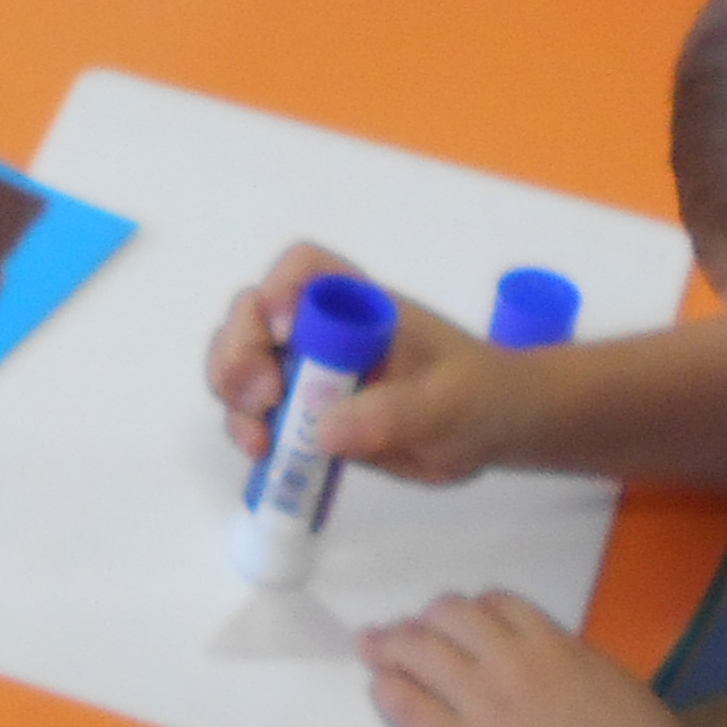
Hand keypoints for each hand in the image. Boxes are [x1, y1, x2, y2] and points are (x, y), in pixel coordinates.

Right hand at [205, 244, 534, 483]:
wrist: (493, 432)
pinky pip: (256, 415)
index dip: (281, 291)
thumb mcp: (449, 403)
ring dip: (234, 398)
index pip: (305, 270)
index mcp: (360, 304)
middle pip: (251, 317)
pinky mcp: (306, 414)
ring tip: (258, 441)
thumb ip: (393, 412)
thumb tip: (322, 430)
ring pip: (241, 366)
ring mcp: (309, 372)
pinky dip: (247, 432)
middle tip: (263, 400)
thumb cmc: (481, 396)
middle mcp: (323, 329)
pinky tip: (264, 456)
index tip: (286, 333)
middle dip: (239, 354)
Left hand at [358, 591, 726, 726]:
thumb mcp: (624, 693)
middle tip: (408, 630)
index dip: (474, 610)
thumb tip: (563, 672)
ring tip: (372, 647)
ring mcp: (483, 707)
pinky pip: (410, 709)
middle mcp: (514, 664)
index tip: (462, 622)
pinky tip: (381, 690)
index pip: (500, 604)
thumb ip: (582, 673)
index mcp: (559, 647)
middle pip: (450, 616)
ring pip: (419, 652)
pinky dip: (390, 692)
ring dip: (391, 644)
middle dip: (426, 619)